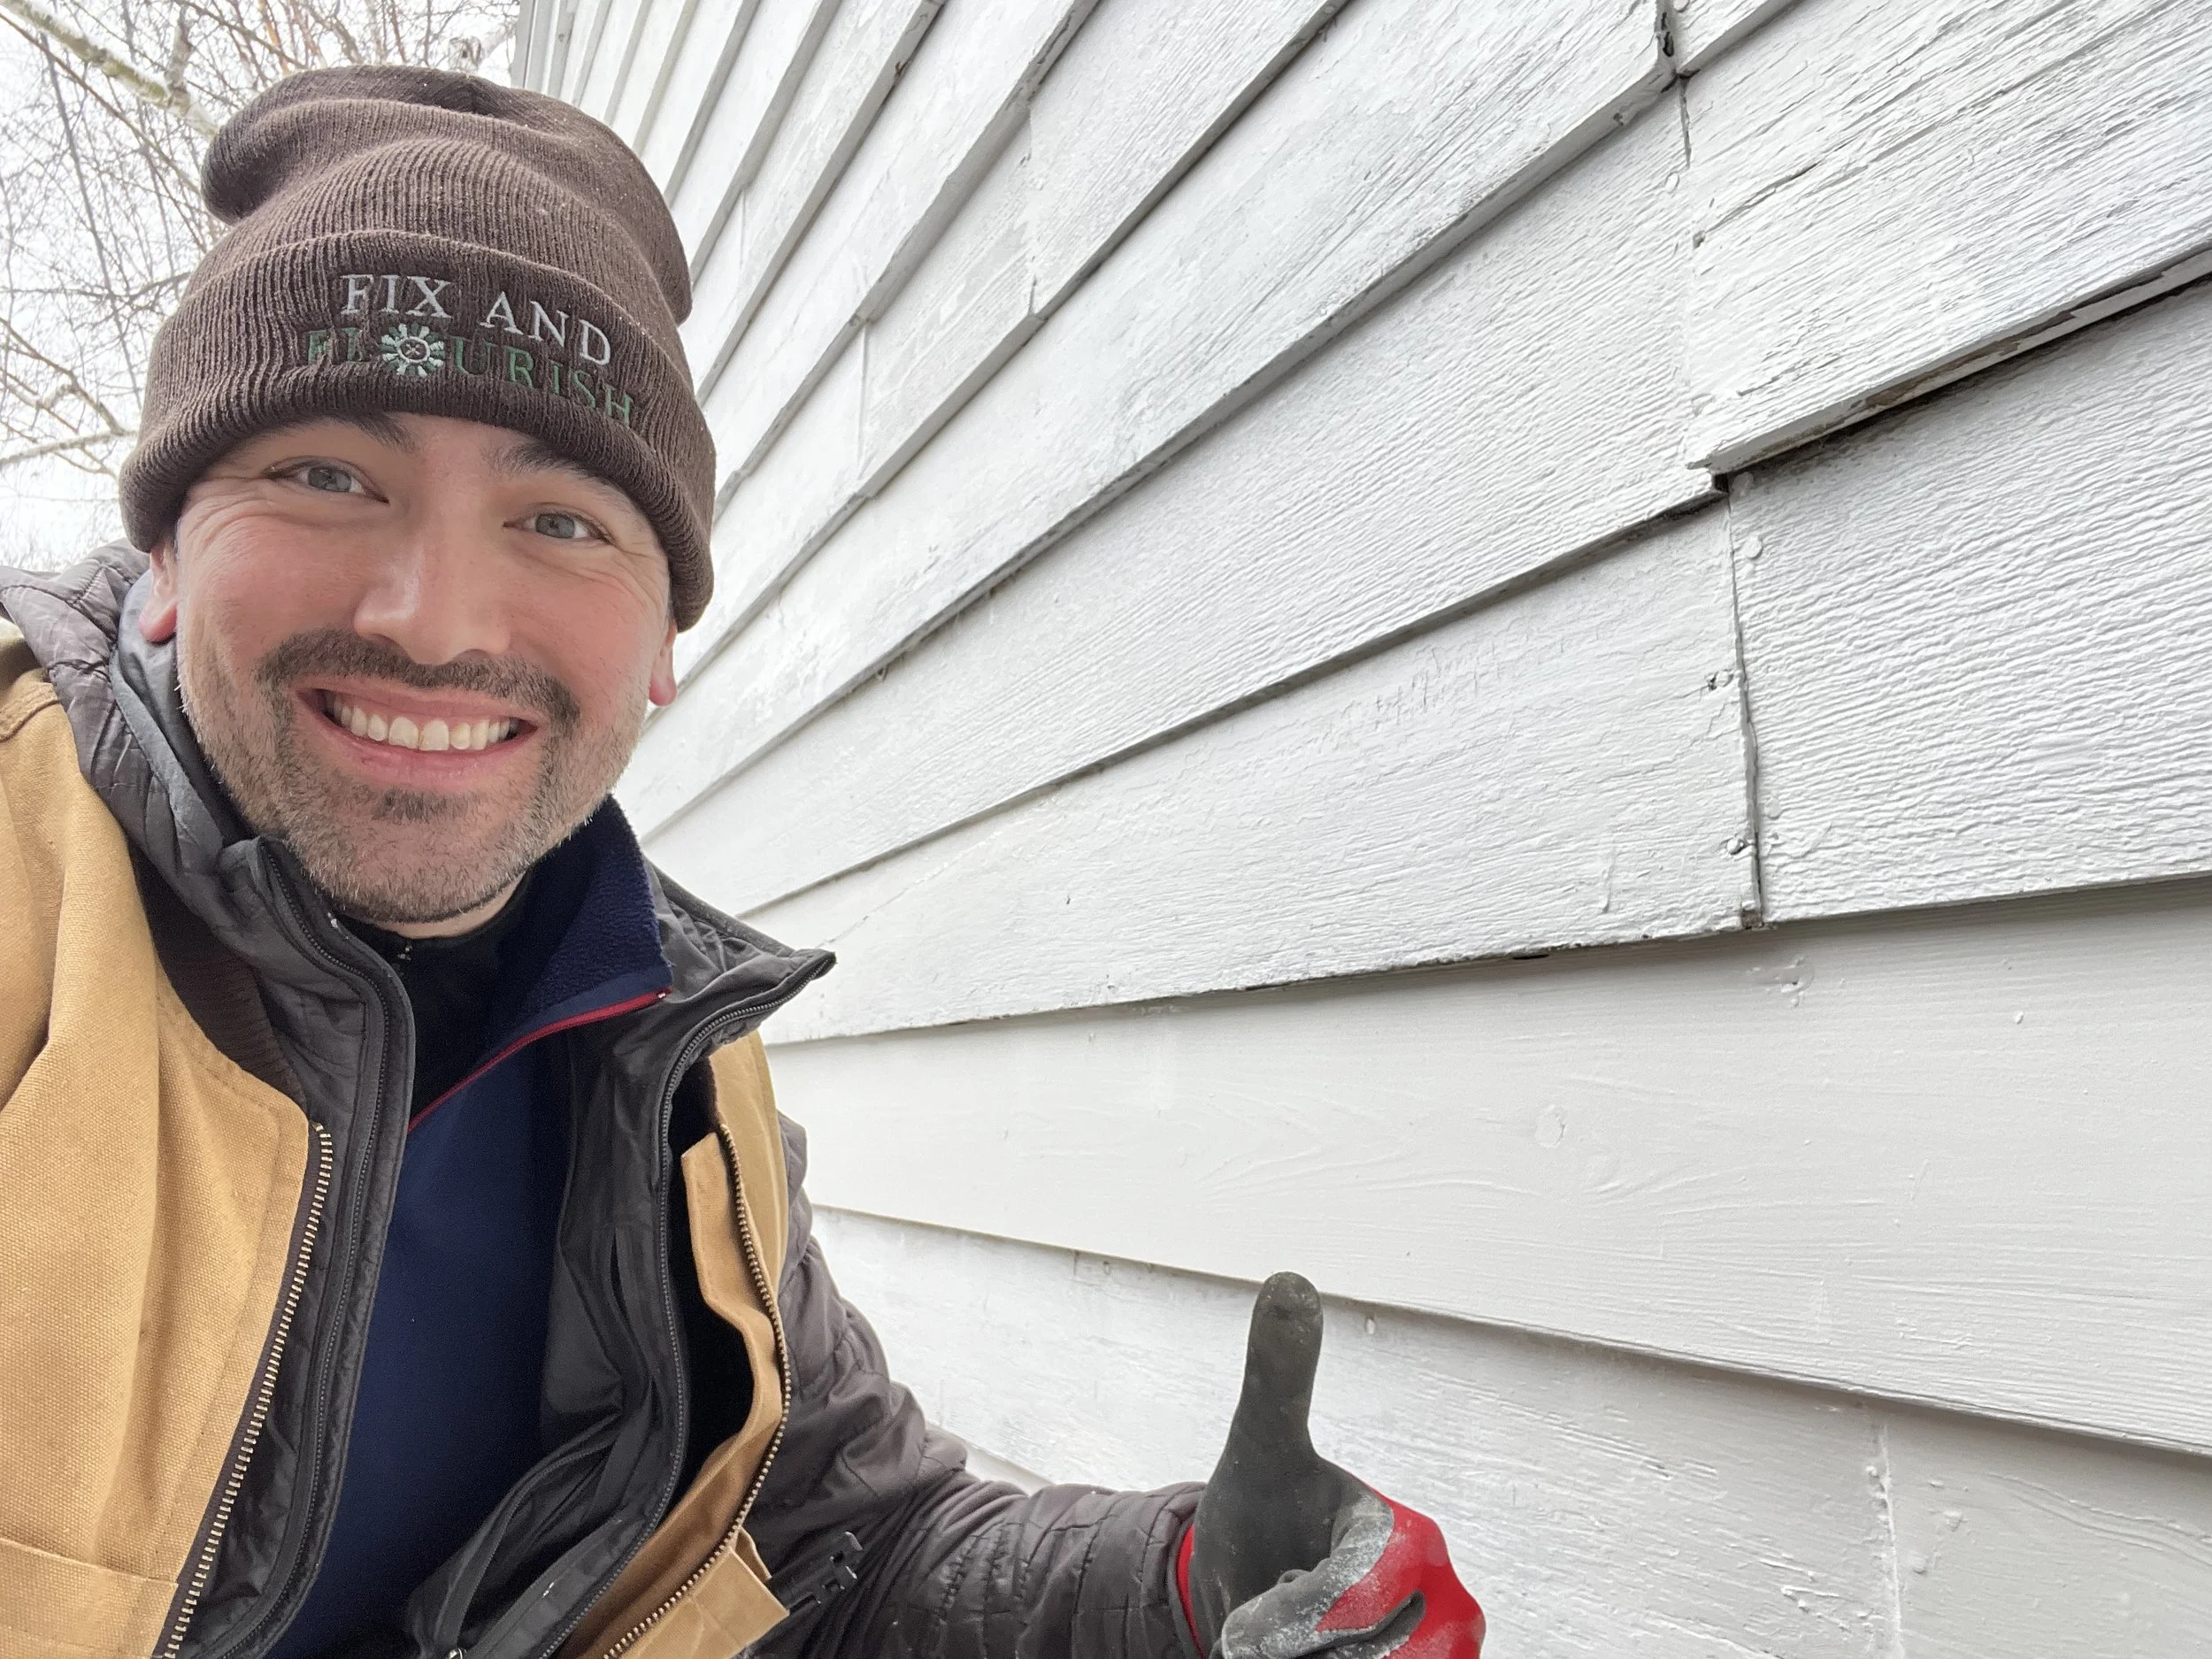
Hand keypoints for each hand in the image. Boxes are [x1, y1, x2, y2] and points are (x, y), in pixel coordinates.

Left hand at [1180, 1273, 1482, 1658]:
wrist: (1240, 1580)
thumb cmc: (1260, 1506)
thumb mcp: (1258, 1441)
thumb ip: (1278, 1375)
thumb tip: (1289, 1281)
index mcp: (1403, 1536)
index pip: (1354, 1595)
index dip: (1295, 1608)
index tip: (1262, 1597)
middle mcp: (1434, 1601)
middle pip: (1360, 1654)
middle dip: (1300, 1647)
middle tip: (1275, 1608)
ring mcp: (1425, 1651)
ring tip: (1284, 1636)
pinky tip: (1296, 1653)